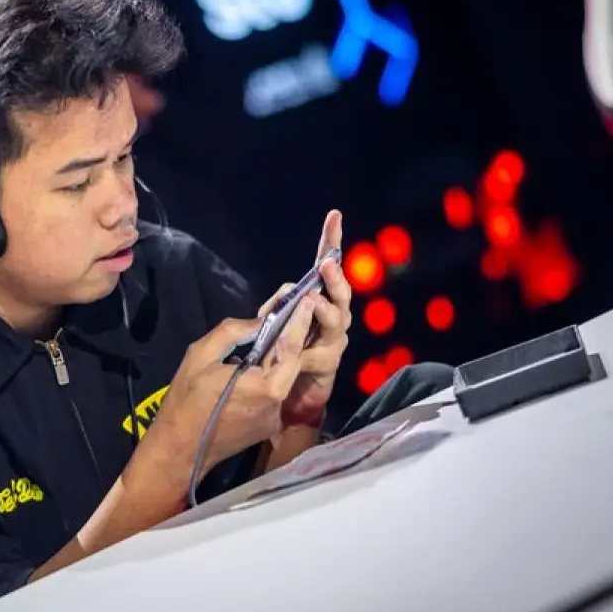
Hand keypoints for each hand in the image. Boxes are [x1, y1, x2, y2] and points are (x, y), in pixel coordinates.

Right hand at [145, 297, 316, 485]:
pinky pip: (272, 393)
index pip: (292, 348)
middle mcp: (278, 404)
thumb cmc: (187, 400)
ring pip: (281, 378)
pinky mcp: (266, 426)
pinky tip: (254, 365)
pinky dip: (267, 376)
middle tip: (292, 310)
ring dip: (277, 357)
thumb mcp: (201, 355)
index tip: (306, 299)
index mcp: (267, 386)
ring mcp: (274, 418)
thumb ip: (232, 333)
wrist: (180, 449)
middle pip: (290, 363)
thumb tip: (258, 323)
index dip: (299, 322)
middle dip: (290, 336)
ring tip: (268, 336)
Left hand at [258, 209, 352, 426]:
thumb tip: (274, 304)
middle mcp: (334, 316)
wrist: (291, 396)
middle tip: (326, 264)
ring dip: (325, 310)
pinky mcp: (329, 364)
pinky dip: (308, 353)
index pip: (325, 266)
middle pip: (340, 291)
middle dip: (334, 277)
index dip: (331, 242)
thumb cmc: (282, 354)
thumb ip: (275, 309)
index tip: (334, 215)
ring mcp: (335, 339)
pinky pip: (320, 355)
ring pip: (336, 320)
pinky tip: (300, 355)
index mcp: (319, 300)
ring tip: (313, 302)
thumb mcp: (272, 325)